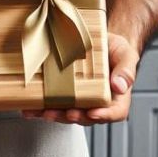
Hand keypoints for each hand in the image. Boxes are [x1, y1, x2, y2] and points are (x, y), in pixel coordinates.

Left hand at [21, 32, 139, 125]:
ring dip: (55, 115)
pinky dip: (43, 106)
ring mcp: (81, 98)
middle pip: (87, 116)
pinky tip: (31, 107)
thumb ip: (126, 71)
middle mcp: (97, 101)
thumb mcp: (126, 55)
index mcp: (116, 97)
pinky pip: (55, 102)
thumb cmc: (116, 49)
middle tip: (65, 113)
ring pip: (68, 112)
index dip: (104, 115)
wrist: (101, 40)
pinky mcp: (66, 92)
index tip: (93, 113)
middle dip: (74, 117)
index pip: (115, 112)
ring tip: (42, 112)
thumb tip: (119, 86)